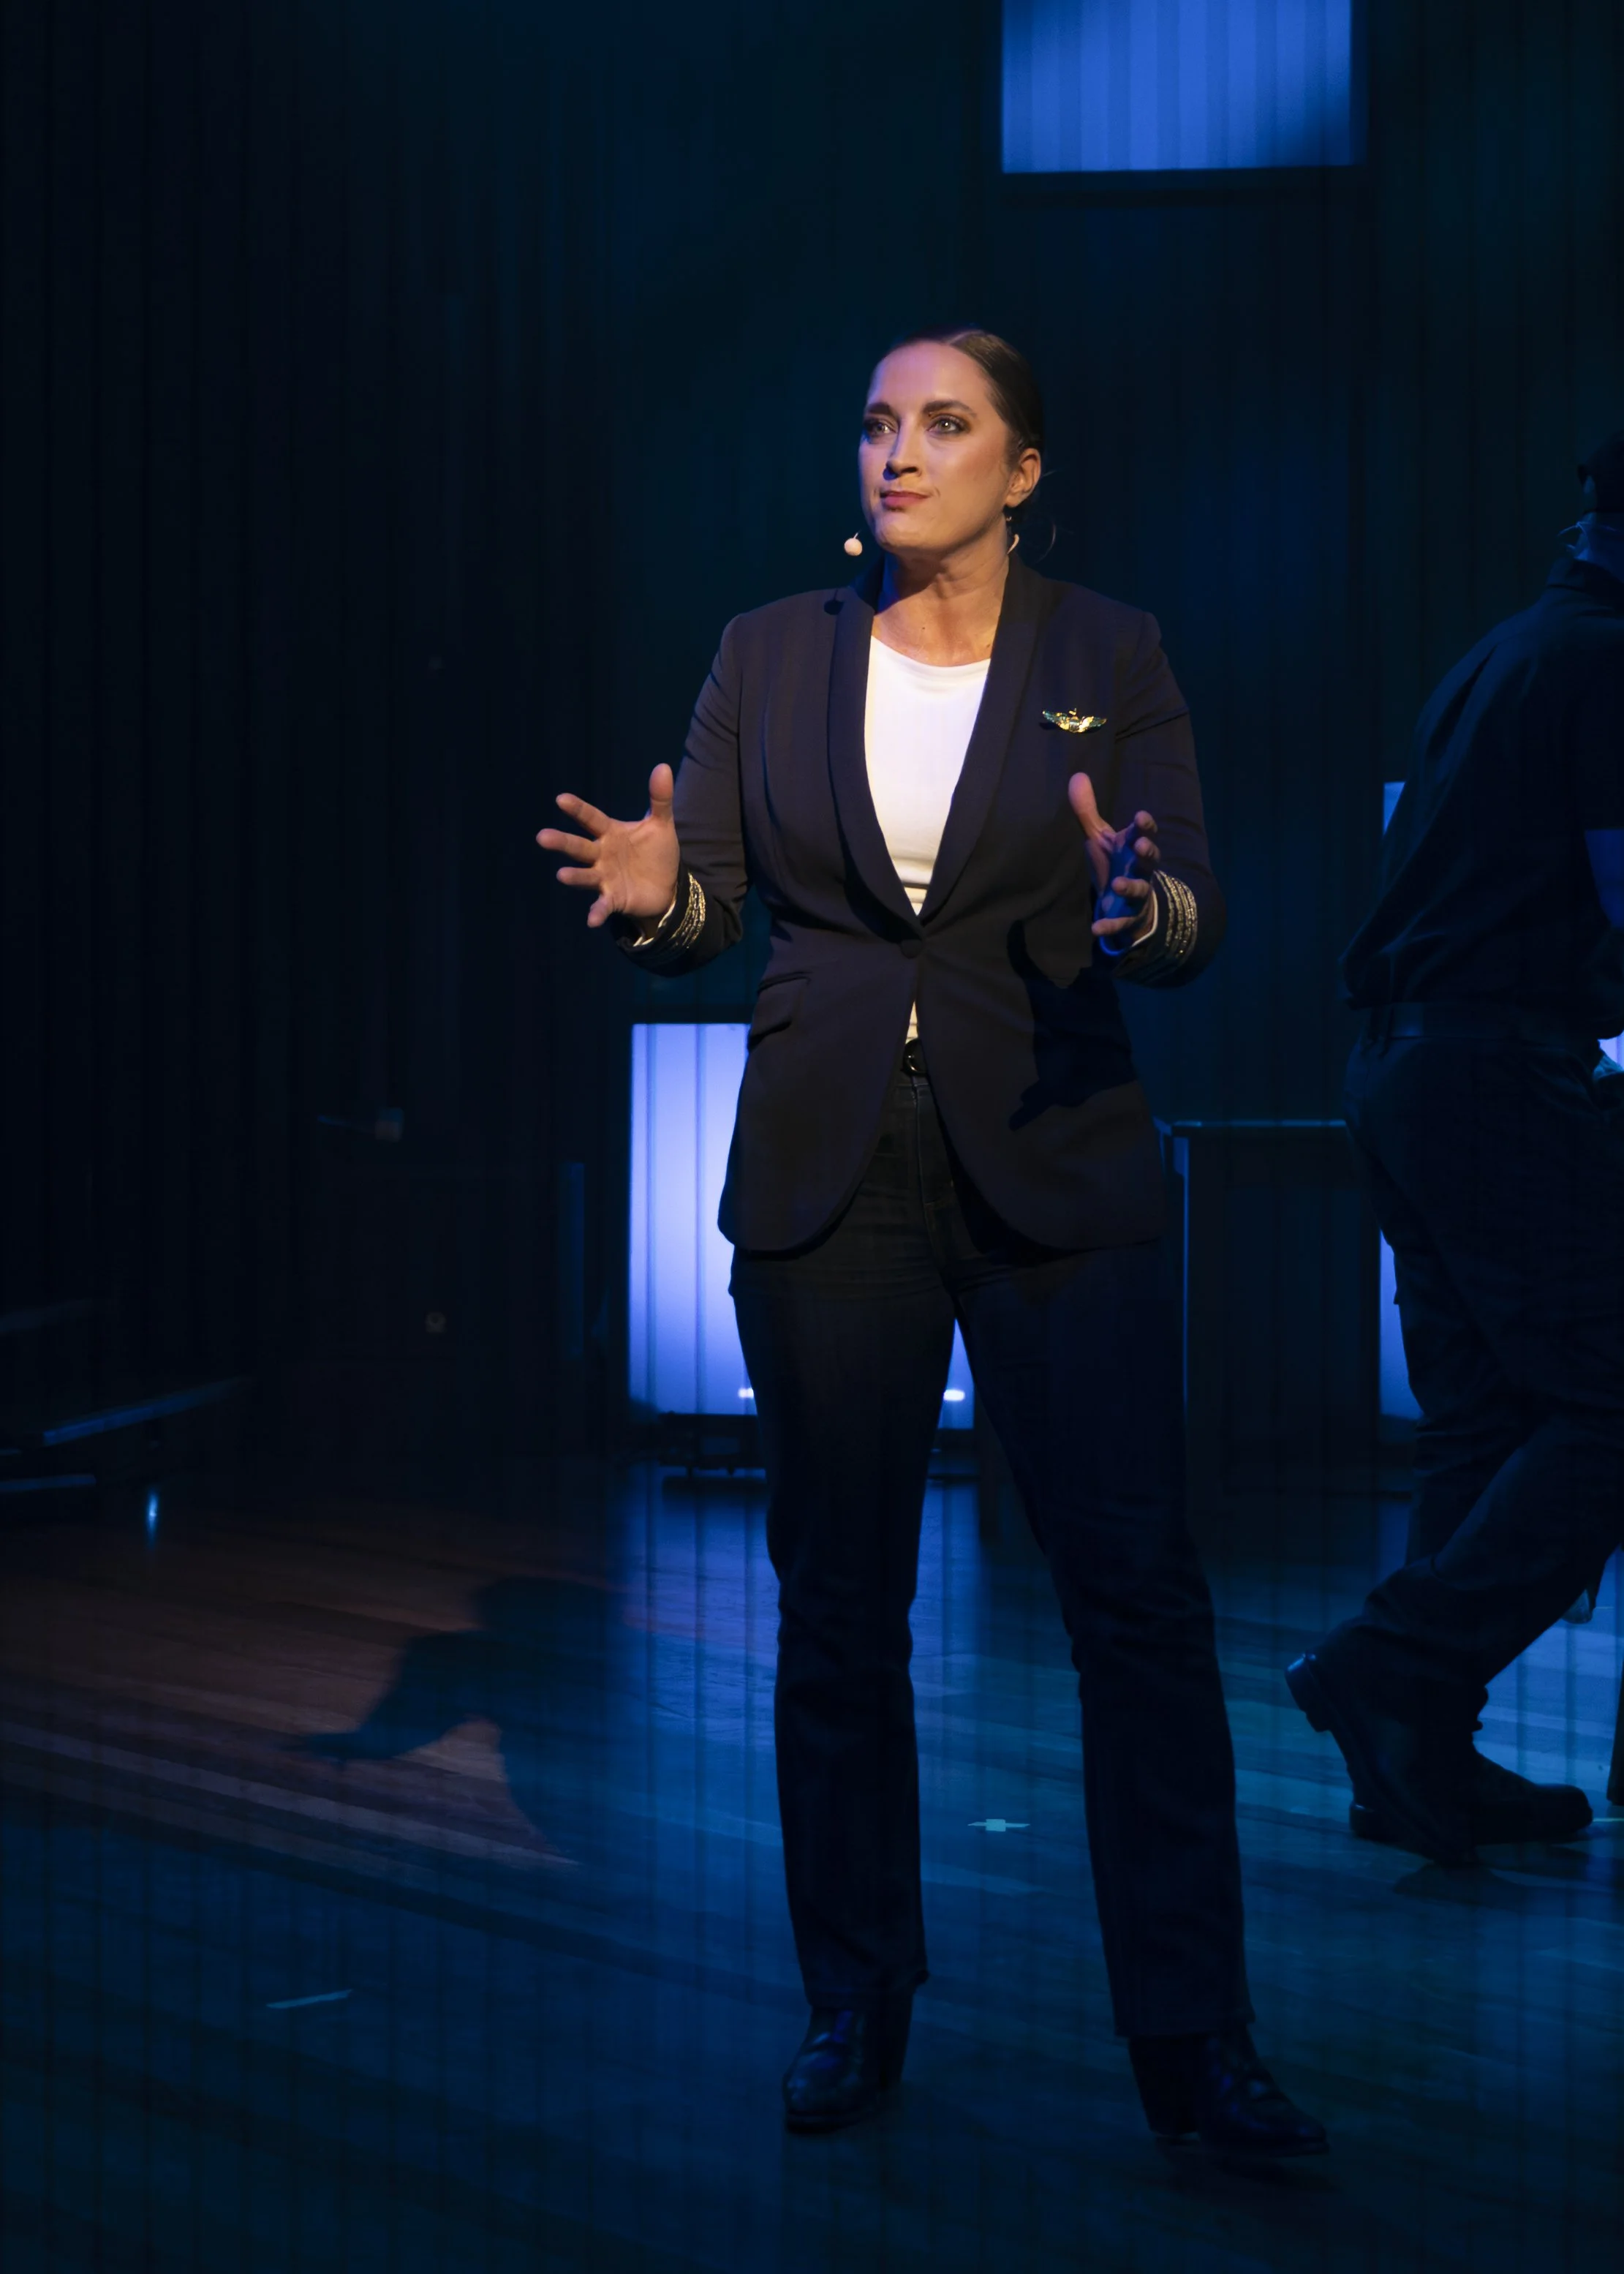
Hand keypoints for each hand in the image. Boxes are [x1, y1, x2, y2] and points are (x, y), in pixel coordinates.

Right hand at [536, 764, 681, 929]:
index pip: (591, 818)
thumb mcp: (661, 824)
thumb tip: (662, 767)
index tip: (561, 799)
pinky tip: (591, 919)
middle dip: (562, 842)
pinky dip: (596, 912)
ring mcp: (605, 877)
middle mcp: (602, 854)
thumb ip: (660, 798)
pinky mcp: (613, 899)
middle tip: (542, 837)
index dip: (577, 810)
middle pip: (580, 847)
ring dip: (574, 876)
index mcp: (610, 833)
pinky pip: (602, 905)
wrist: (667, 885)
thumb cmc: (656, 852)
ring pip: (586, 875)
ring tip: (561, 875)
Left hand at [1068, 773, 1160, 944]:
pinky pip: (1121, 922)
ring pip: (1139, 890)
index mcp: (1134, 848)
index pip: (1144, 833)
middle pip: (1149, 860)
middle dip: (1147, 852)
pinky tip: (1096, 928)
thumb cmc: (1115, 863)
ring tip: (1119, 884)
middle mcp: (1140, 870)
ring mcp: (1136, 894)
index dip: (1144, 826)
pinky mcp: (1127, 917)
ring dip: (1131, 887)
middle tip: (1141, 845)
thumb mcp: (1100, 837)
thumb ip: (1087, 811)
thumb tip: (1077, 775)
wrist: (1124, 901)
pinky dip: (1110, 925)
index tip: (1140, 816)